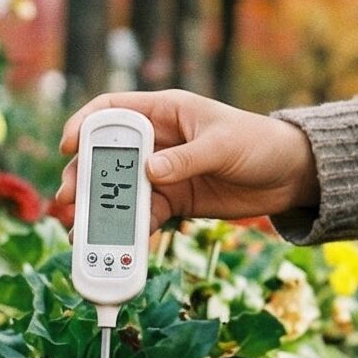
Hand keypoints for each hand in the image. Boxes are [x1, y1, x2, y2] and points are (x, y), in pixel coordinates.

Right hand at [58, 90, 317, 228]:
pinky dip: (129, 231)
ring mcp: (163, 172)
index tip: (68, 146)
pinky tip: (120, 247)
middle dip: (84, 178)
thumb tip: (149, 171)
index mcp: (167, 111)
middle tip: (69, 200)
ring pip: (119, 190)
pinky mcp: (174, 200)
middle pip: (106, 156)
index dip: (85, 124)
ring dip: (100, 210)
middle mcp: (158, 141)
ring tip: (82, 232)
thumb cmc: (260, 143)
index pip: (112, 110)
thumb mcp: (224, 145)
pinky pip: (142, 215)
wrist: (290, 175)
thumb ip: (187, 158)